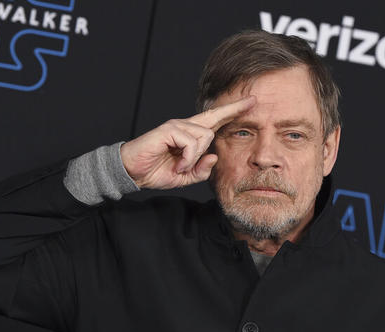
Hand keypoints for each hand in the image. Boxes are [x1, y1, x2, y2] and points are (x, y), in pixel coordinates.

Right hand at [120, 96, 255, 188]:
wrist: (132, 172)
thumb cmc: (155, 171)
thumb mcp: (184, 177)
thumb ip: (201, 170)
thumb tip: (215, 157)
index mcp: (190, 135)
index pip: (215, 119)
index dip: (233, 110)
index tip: (251, 101)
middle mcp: (185, 126)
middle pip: (213, 123)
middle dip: (221, 127)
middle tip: (216, 136)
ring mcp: (176, 125)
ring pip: (204, 137)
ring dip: (194, 158)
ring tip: (179, 166)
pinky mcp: (169, 129)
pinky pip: (191, 143)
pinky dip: (187, 159)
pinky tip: (177, 164)